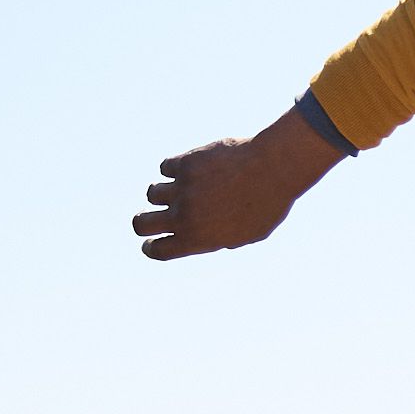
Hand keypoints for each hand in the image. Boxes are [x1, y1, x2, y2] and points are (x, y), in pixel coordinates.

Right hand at [133, 105, 348, 259]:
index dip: (150, 248)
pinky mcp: (186, 162)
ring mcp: (182, 188)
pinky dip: (173, 168)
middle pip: (141, 223)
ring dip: (163, 192)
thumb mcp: (249, 233)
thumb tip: (207, 237)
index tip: (151, 243)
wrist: (274, 169)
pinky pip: (165, 167)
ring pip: (152, 193)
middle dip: (142, 223)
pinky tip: (190, 168)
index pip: (158, 250)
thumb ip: (222, 238)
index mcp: (197, 239)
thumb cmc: (268, 204)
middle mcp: (184, 215)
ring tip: (182, 188)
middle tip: (151, 218)